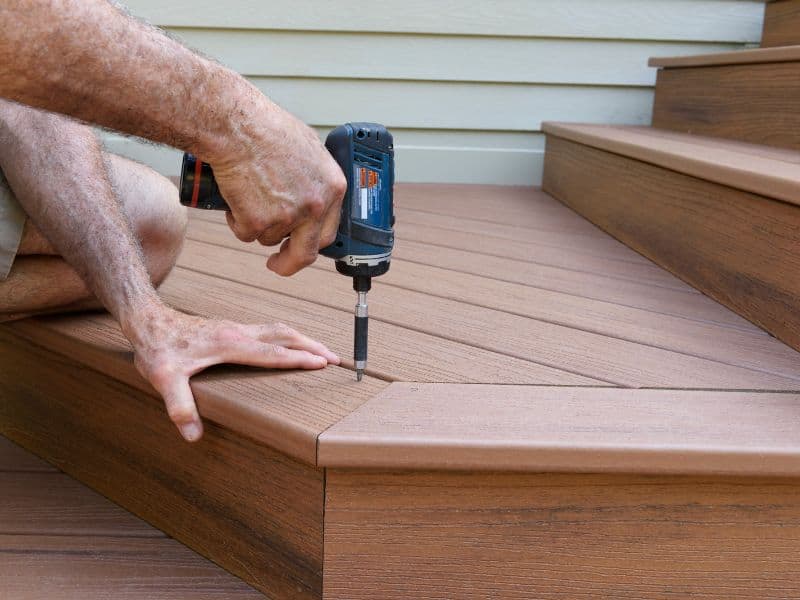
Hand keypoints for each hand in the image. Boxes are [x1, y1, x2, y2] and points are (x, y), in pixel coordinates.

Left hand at [127, 305, 339, 441]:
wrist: (148, 321)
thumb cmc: (157, 348)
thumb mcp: (163, 379)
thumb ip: (179, 406)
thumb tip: (193, 435)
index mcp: (230, 343)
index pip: (273, 353)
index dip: (299, 359)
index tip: (323, 363)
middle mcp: (239, 332)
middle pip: (285, 336)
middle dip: (312, 346)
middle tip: (336, 358)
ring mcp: (237, 327)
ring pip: (279, 330)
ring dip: (303, 339)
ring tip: (322, 351)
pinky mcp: (233, 328)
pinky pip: (270, 330)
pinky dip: (288, 337)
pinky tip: (290, 345)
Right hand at [207, 92, 345, 276]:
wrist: (237, 125)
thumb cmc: (266, 128)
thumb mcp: (308, 150)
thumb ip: (314, 179)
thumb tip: (310, 194)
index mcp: (332, 188)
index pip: (329, 231)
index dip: (313, 242)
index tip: (301, 247)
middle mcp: (315, 206)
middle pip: (306, 253)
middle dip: (289, 263)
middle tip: (276, 263)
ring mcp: (288, 216)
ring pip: (268, 238)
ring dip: (256, 224)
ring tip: (247, 191)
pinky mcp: (258, 222)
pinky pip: (245, 233)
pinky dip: (236, 220)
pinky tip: (235, 194)